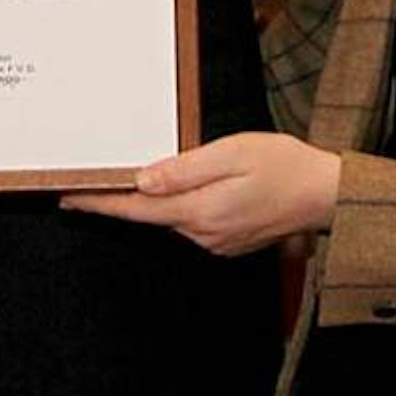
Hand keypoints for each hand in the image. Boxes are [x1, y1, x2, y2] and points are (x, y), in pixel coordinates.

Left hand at [64, 130, 337, 255]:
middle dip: (124, 198)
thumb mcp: (232, 153)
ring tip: (148, 175)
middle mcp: (204, 234)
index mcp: (200, 211)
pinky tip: (194, 187)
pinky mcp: (227, 242)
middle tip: (94, 179)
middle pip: (151, 215)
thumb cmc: (286, 166)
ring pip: (172, 218)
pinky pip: (193, 222)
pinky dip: (184, 206)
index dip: (100, 203)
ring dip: (159, 200)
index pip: (136, 209)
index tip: (68, 197)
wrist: (327, 195)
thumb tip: (142, 181)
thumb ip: (184, 169)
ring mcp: (216, 242)